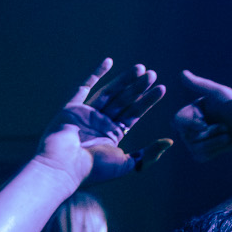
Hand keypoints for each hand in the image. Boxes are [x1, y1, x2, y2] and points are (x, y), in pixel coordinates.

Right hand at [35, 59, 169, 185]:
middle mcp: (100, 124)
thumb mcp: (127, 163)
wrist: (62, 168)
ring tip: (141, 68)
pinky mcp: (71, 109)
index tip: (162, 88)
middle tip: (153, 73)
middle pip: (124, 101)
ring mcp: (86, 115)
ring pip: (109, 93)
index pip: (134, 114)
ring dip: (125, 80)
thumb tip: (169, 141)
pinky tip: (109, 61)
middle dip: (138, 87)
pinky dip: (95, 74)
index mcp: (112, 135)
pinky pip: (84, 88)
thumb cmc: (93, 170)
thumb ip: (148, 153)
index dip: (148, 101)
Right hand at [173, 68, 231, 159]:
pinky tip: (225, 141)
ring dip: (214, 141)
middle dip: (208, 133)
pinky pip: (200, 156)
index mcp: (192, 111)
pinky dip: (214, 149)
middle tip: (225, 126)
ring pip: (194, 147)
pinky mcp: (206, 152)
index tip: (203, 124)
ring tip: (227, 133)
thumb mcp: (219, 93)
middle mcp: (192, 126)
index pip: (177, 121)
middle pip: (187, 136)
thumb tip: (182, 73)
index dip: (189, 125)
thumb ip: (200, 85)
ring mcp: (198, 140)